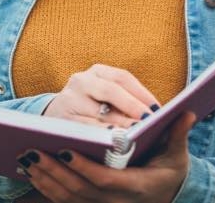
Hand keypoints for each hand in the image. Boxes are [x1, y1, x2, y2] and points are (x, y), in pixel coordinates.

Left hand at [21, 111, 195, 202]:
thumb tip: (187, 112)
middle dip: (54, 172)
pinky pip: (64, 201)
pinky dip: (46, 188)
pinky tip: (30, 171)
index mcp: (136, 188)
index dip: (83, 167)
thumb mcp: (177, 156)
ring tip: (26, 157)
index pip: (104, 180)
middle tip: (32, 151)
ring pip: (68, 198)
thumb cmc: (171, 171)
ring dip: (45, 179)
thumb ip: (177, 135)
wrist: (168, 195)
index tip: (65, 150)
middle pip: (79, 191)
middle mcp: (117, 202)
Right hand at [43, 64, 160, 128]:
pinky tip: (113, 141)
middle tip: (149, 121)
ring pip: (97, 110)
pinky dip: (100, 134)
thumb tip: (157, 115)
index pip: (122, 78)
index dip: (142, 93)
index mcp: (97, 72)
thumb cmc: (92, 109)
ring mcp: (69, 98)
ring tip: (135, 134)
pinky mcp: (61, 118)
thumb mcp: (106, 97)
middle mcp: (82, 80)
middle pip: (110, 90)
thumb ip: (127, 101)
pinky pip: (84, 127)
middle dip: (132, 106)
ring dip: (118, 123)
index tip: (158, 110)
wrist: (56, 118)